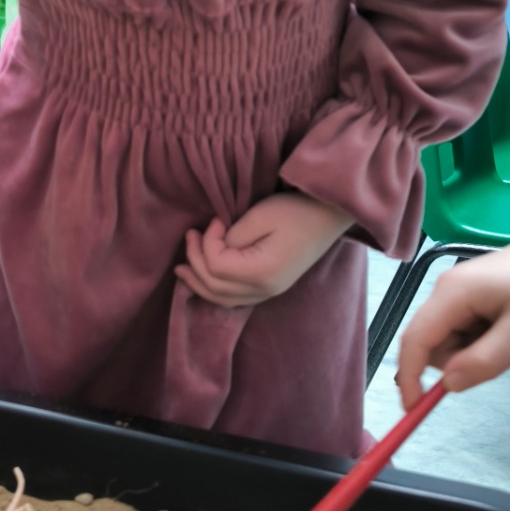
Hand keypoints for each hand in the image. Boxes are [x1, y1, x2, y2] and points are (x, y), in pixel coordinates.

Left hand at [176, 193, 353, 309]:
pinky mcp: (269, 287)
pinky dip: (214, 290)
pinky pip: (234, 298)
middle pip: (215, 287)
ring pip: (222, 299)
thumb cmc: (296, 211)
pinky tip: (203, 279)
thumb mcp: (260, 216)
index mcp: (263, 272)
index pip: (217, 266)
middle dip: (195, 261)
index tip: (215, 221)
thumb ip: (232, 237)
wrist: (328, 216)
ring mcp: (268, 292)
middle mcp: (264, 290)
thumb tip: (215, 248)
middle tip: (190, 235)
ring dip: (198, 283)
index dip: (207, 243)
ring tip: (182, 268)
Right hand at [396, 230, 509, 406]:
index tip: (414, 408)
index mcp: (452, 294)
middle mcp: (447, 291)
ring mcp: (461, 293)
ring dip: (482, 352)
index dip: (409, 377)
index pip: (415, 341)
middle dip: (465, 361)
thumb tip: (448, 385)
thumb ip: (484, 361)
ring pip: (455, 342)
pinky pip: (470, 332)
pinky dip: (491, 341)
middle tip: (508, 353)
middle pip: (435, 344)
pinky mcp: (475, 297)